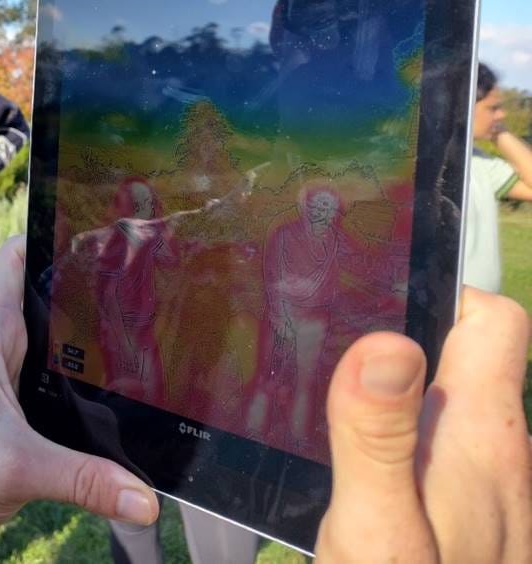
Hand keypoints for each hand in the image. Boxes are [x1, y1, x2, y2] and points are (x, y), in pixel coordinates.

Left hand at [0, 236, 158, 533]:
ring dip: (100, 325)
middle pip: (55, 285)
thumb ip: (82, 479)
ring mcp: (17, 360)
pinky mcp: (29, 390)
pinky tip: (135, 375)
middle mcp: (5, 333)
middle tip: (156, 277)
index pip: (24, 251)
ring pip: (65, 325)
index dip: (62, 232)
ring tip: (156, 318)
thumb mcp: (17, 467)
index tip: (115, 232)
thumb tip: (145, 499)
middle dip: (99, 280)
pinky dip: (97, 365)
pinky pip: (69, 363)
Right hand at [315, 287, 530, 561]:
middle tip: (322, 351)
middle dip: (399, 344)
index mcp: (480, 437)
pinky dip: (403, 442)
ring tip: (328, 404)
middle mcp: (502, 456)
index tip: (371, 300)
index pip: (492, 320)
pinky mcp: (477, 522)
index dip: (439, 295)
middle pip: (465, 362)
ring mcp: (493, 494)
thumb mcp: (377, 529)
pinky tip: (356, 468)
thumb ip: (377, 437)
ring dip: (396, 398)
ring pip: (450, 410)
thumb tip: (385, 343)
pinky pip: (443, 455)